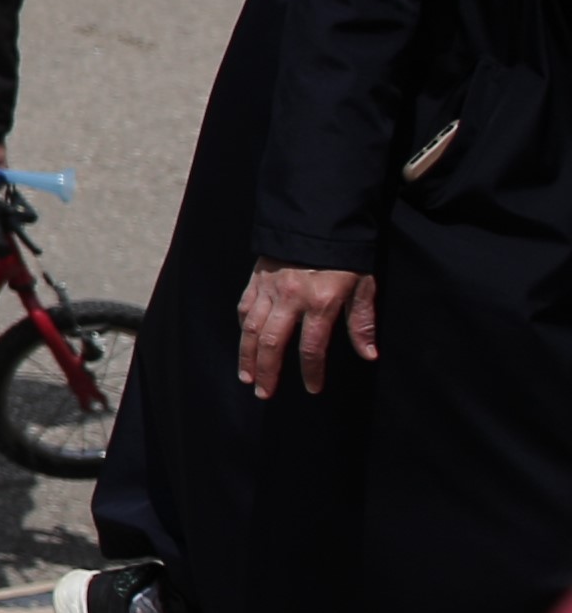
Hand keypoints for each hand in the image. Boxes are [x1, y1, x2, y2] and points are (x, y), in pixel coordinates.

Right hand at [237, 264, 379, 397]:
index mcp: (321, 302)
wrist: (317, 219)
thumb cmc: (346, 254)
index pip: (312, 347)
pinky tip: (245, 344)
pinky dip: (244, 329)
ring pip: (253, 329)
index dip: (312, 371)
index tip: (313, 388)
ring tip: (248, 378)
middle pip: (273, 343)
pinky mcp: (256, 280)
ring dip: (248, 356)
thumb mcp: (363, 285)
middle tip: (265, 393)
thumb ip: (361, 321)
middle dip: (268, 371)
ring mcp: (269, 289)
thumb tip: (368, 354)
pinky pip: (245, 308)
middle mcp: (290, 298)